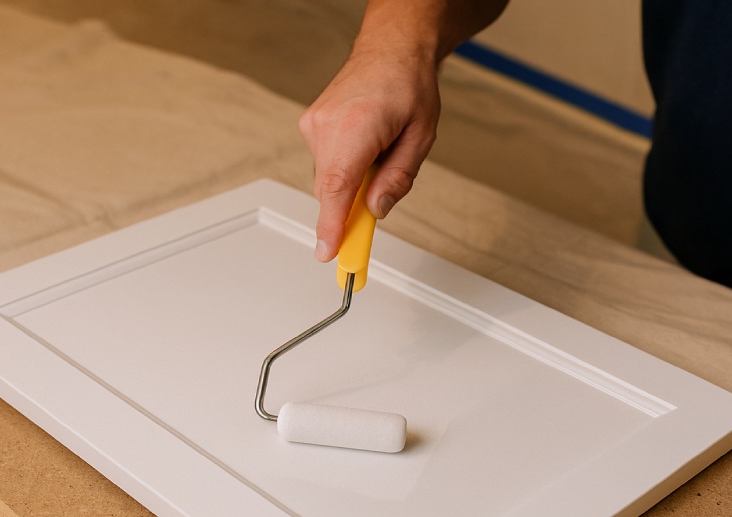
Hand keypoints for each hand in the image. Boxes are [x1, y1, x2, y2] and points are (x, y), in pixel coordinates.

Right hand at [299, 42, 440, 261]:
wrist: (391, 48)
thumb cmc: (408, 85)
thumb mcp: (421, 137)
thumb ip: (398, 178)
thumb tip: (377, 210)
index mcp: (357, 128)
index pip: (338, 188)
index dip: (331, 225)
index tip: (328, 252)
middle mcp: (327, 125)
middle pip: (331, 190)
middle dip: (350, 209)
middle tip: (372, 217)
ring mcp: (314, 124)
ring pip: (328, 179)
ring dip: (351, 183)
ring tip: (381, 155)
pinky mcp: (310, 124)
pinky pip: (325, 164)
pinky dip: (344, 168)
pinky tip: (367, 147)